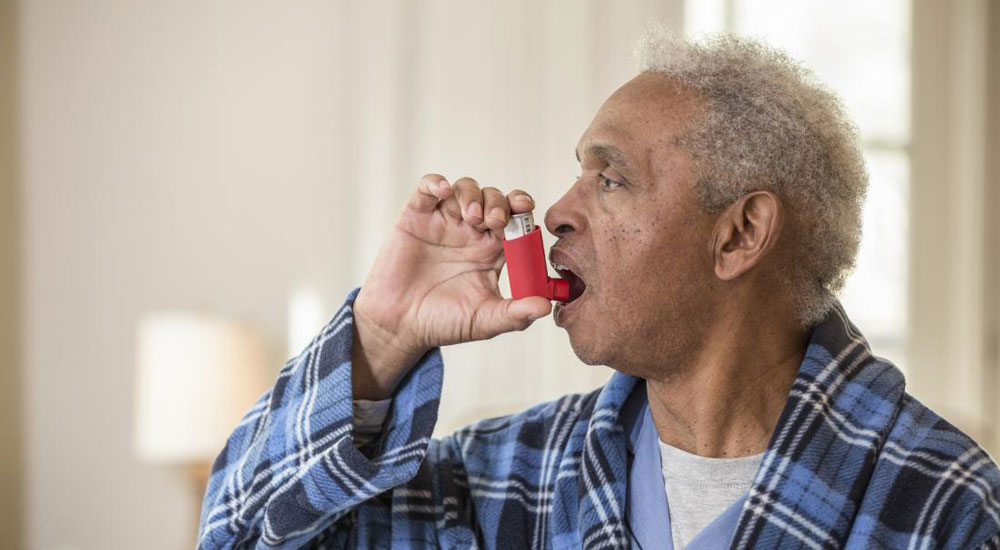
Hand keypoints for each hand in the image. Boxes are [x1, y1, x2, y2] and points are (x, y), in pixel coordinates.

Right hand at [351, 174, 551, 399]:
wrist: (399, 326)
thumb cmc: (443, 323)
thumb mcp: (484, 321)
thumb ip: (515, 315)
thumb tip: (546, 307)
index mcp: (493, 252)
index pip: (516, 221)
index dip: (523, 210)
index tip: (527, 212)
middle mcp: (471, 233)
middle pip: (495, 198)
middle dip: (500, 202)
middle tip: (496, 220)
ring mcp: (444, 223)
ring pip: (466, 188)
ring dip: (473, 194)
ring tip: (472, 216)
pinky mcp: (416, 217)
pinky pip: (427, 189)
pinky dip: (436, 183)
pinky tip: (444, 191)